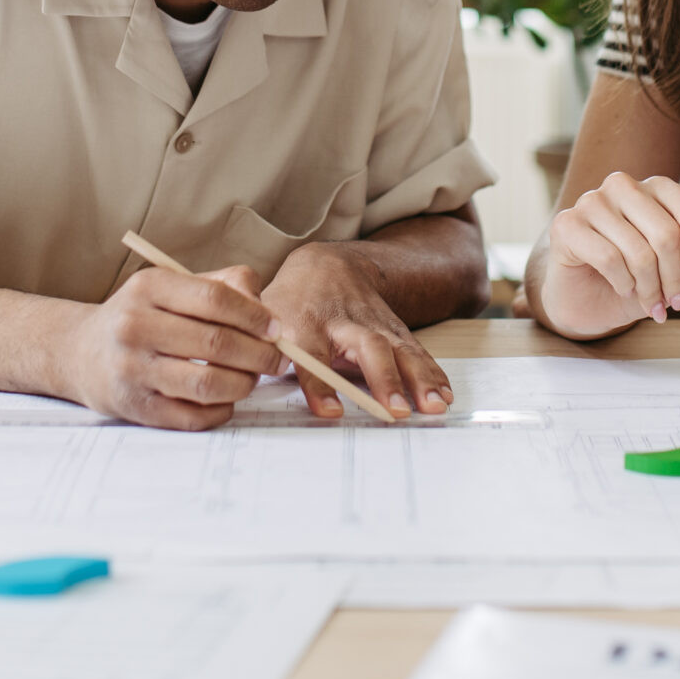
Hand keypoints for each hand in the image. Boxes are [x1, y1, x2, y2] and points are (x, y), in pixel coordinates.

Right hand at [67, 265, 284, 429]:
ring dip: (244, 384)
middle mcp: (135, 326)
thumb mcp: (173, 286)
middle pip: (217, 343)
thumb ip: (223, 287)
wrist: (82, 352)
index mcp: (149, 287)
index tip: (277, 330)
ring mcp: (132, 369)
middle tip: (277, 360)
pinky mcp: (134, 406)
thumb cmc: (143, 316)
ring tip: (252, 379)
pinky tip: (226, 399)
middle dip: (260, 355)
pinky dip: (221, 410)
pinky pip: (192, 416)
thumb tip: (268, 314)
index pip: (215, 300)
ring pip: (208, 383)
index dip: (255, 317)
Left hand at [263, 243, 451, 420]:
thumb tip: (236, 379)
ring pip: (399, 349)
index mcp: (305, 322)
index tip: (329, 412)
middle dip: (383, 379)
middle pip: (368, 348)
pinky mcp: (395, 331)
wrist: (328, 266)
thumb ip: (256, 348)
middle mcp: (345, 321)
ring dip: (418, 379)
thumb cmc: (290, 302)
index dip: (319, 385)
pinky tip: (443, 395)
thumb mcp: (265, 318)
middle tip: (394, 412)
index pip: (311, 355)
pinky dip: (432, 374)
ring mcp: (375, 324)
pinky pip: (416, 352)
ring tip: (432, 407)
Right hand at [535, 172, 679, 338]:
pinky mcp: (567, 224)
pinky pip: (608, 257)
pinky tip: (623, 291)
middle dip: (675, 278)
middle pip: (667, 232)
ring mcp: (591, 201)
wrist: (588, 301)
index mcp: (656, 188)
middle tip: (674, 302)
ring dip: (650, 287)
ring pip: (638, 249)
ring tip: (650, 302)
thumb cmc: (636, 280)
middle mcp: (622, 185)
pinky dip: (622, 284)